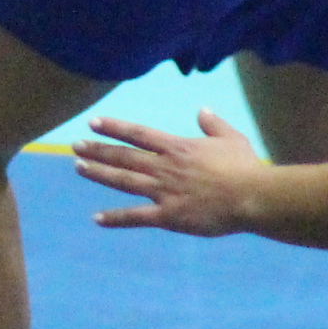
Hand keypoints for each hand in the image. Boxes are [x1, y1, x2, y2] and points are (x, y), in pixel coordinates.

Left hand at [74, 109, 267, 234]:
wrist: (252, 197)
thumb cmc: (245, 167)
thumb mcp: (230, 138)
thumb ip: (213, 124)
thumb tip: (202, 109)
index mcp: (176, 147)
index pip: (137, 134)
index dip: (113, 128)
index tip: (93, 123)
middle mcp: (163, 167)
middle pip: (123, 156)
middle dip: (98, 150)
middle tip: (75, 145)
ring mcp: (163, 191)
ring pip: (123, 180)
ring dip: (99, 174)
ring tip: (79, 167)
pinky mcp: (168, 216)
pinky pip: (137, 217)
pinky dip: (116, 218)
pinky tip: (97, 219)